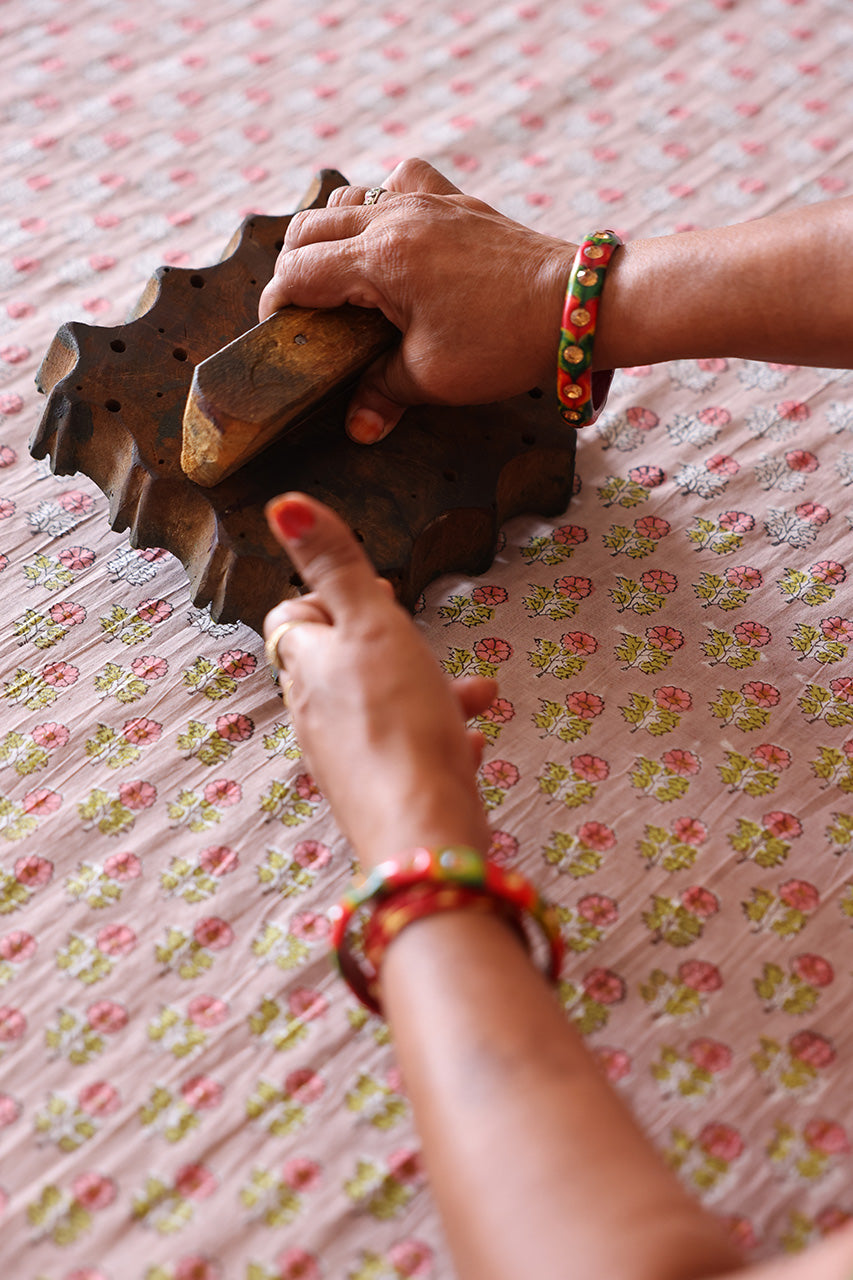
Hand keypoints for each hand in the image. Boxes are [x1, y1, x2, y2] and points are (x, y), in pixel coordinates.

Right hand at [259, 158, 574, 443]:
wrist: (576, 306)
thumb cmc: (506, 342)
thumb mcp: (434, 378)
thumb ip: (383, 394)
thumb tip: (357, 425)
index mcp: (380, 259)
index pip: (298, 272)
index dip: (275, 304)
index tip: (276, 333)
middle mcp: (396, 217)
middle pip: (311, 227)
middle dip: (294, 268)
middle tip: (302, 311)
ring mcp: (428, 201)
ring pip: (350, 196)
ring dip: (331, 232)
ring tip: (337, 276)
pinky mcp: (457, 202)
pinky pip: (402, 180)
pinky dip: (383, 199)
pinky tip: (391, 231)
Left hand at [262, 492, 494, 870]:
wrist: (421, 830)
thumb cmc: (399, 721)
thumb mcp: (373, 624)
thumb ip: (335, 564)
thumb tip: (284, 504)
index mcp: (309, 669)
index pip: (291, 621)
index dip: (324, 599)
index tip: (372, 592)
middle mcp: (316, 716)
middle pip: (340, 666)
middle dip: (388, 645)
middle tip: (418, 637)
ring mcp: (346, 760)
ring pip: (382, 709)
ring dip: (428, 693)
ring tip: (478, 694)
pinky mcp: (379, 795)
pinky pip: (407, 755)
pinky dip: (437, 741)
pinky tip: (471, 744)